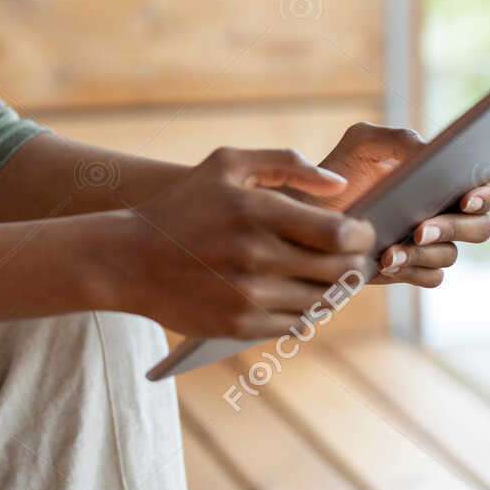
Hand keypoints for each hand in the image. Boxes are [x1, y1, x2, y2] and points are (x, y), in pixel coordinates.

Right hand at [120, 147, 375, 339]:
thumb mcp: (226, 164)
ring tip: (323, 273)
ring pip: (321, 301)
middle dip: (353, 263)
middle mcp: (256, 256)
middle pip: (338, 271)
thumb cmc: (183, 205)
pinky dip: (305, 311)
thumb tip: (338, 184)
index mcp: (257, 211)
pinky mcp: (240, 327)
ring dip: (331, 289)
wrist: (128, 258)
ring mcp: (249, 296)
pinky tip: (294, 293)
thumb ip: (285, 163)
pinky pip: (296, 325)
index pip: (338, 233)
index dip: (361, 235)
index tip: (360, 231)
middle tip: (352, 256)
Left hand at [320, 121, 489, 287]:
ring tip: (389, 251)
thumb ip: (398, 140)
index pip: (489, 186)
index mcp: (444, 178)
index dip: (488, 194)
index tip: (465, 199)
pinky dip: (411, 271)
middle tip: (419, 228)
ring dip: (422, 253)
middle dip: (453, 228)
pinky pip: (430, 277)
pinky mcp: (411, 268)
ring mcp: (430, 243)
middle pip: (480, 228)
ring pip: (450, 255)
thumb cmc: (340, 168)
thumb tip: (429, 152)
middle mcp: (445, 211)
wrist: (306, 207)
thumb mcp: (363, 143)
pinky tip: (384, 262)